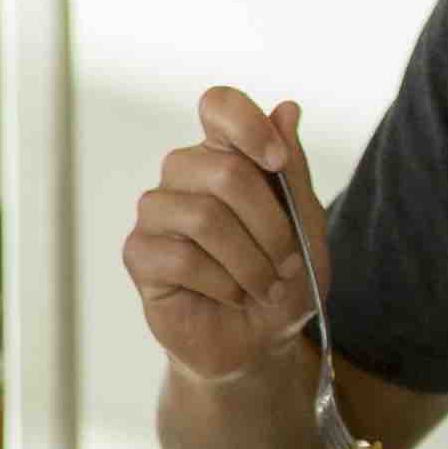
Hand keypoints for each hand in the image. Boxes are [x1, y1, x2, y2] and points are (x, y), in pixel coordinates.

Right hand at [123, 85, 326, 390]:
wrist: (258, 342)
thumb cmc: (282, 282)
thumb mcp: (308, 228)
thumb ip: (294, 172)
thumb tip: (287, 108)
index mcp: (225, 156)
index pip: (218, 106)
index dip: (248, 125)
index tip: (278, 163)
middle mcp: (183, 176)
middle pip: (223, 170)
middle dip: (270, 225)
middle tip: (288, 263)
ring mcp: (157, 214)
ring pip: (203, 216)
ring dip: (250, 261)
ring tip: (265, 286)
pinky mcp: (139, 254)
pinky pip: (181, 258)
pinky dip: (223, 284)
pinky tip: (232, 296)